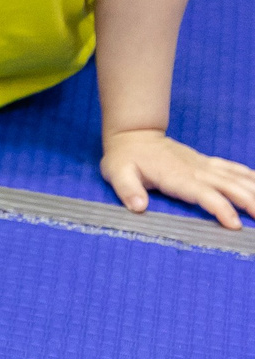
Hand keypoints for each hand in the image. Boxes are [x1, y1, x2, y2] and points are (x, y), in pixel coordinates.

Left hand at [101, 129, 254, 227]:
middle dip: (249, 202)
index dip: (220, 208)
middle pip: (229, 186)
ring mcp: (204, 165)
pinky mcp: (206, 162)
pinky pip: (233, 169)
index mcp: (176, 176)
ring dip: (254, 191)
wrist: (133, 133)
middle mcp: (196, 170)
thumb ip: (127, 189)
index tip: (234, 224)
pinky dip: (250, 176)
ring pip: (236, 178)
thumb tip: (137, 206)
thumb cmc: (125, 156)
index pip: (204, 194)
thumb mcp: (117, 172)